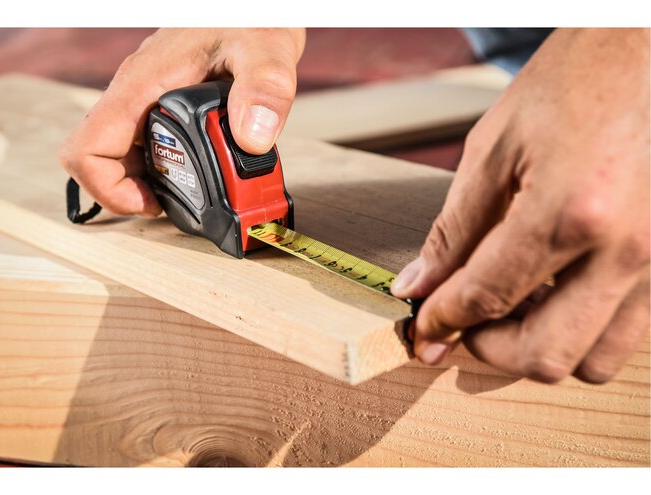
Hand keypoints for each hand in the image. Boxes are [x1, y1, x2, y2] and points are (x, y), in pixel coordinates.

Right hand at [60, 28, 304, 215]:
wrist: (253, 4)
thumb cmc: (251, 15)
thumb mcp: (265, 49)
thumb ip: (264, 89)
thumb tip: (253, 139)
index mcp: (143, 84)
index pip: (87, 148)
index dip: (108, 189)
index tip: (150, 203)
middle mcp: (138, 94)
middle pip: (102, 159)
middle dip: (133, 192)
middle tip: (176, 204)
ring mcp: (148, 98)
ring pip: (123, 153)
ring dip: (148, 181)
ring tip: (189, 192)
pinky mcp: (165, 101)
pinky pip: (147, 141)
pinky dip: (166, 164)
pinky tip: (199, 168)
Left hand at [392, 28, 649, 383]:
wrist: (647, 49)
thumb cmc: (573, 83)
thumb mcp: (493, 148)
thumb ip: (452, 230)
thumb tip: (417, 286)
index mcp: (569, 210)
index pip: (487, 296)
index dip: (443, 320)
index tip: (423, 329)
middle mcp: (626, 249)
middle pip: (546, 355)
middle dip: (490, 350)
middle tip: (463, 324)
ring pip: (596, 360)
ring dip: (540, 348)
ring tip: (511, 308)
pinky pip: (629, 332)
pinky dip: (582, 330)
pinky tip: (553, 294)